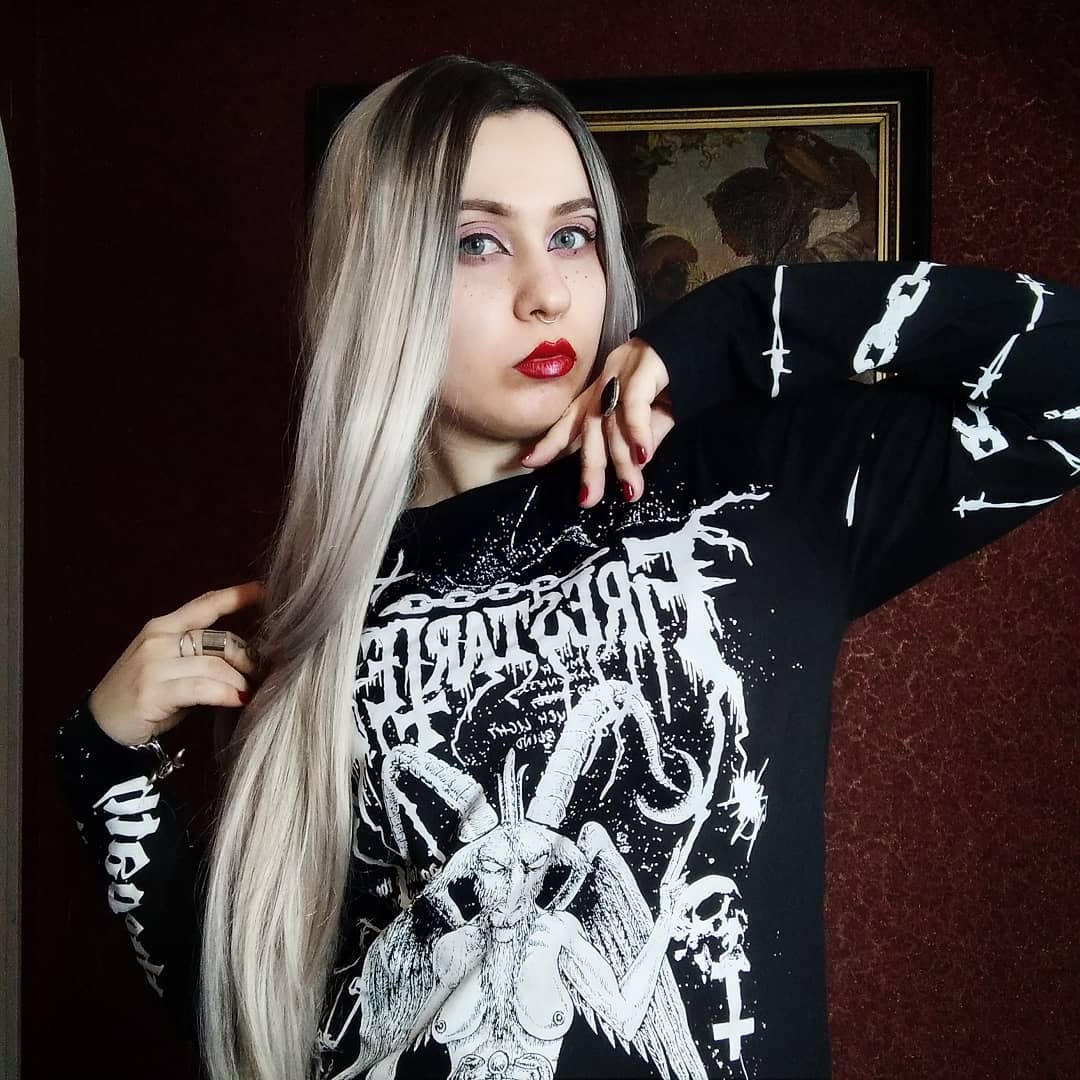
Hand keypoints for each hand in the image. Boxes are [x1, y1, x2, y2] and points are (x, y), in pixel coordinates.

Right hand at [87, 581, 263, 746]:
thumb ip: (197, 651)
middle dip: (246, 657)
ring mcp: (154, 665)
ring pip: (214, 665)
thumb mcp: (167, 662)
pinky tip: (238, 700)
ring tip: (249, 692)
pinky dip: (225, 693)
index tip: (262, 591)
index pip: (204, 604)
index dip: (235, 596)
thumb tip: (243, 655)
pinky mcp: (153, 691)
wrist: (99, 726)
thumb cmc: (142, 693)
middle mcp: (159, 639)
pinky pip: (202, 688)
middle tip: (260, 673)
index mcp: (163, 626)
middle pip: (219, 639)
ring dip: (239, 680)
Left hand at [521, 338, 674, 507]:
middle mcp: (608, 378)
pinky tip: (642, 456)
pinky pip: (634, 402)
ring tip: (630, 490)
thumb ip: (644, 438)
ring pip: (612, 421)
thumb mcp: (661, 415)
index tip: (530, 462)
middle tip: (587, 499)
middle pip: (589, 426)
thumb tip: (634, 466)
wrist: (714, 338)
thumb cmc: (686, 378)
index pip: (573, 417)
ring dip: (621, 459)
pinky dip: (636, 431)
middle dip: (589, 465)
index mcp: (605, 389)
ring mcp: (625, 368)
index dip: (552, 440)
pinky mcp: (647, 363)